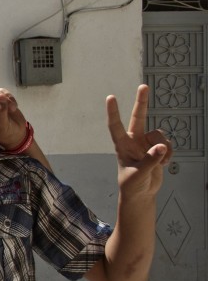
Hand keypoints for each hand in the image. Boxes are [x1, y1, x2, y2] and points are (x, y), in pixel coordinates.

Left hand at [0, 77, 27, 148]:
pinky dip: (10, 98)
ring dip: (4, 98)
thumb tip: (0, 97)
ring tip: (12, 109)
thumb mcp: (2, 126)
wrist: (16, 131)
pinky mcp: (0, 96)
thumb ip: (0, 112)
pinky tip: (14, 107)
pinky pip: (3, 92)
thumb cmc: (4, 132)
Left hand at [107, 84, 171, 198]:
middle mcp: (133, 141)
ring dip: (163, 148)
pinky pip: (167, 145)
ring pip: (159, 135)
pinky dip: (168, 154)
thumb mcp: (138, 175)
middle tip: (143, 86)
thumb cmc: (132, 185)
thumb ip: (150, 161)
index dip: (113, 112)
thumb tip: (161, 148)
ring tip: (159, 163)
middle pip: (138, 117)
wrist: (141, 194)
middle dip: (142, 102)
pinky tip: (163, 164)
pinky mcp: (157, 149)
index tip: (110, 97)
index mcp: (122, 146)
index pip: (116, 126)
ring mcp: (146, 144)